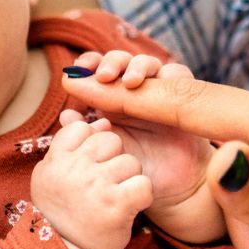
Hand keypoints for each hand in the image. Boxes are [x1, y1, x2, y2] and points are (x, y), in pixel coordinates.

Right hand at [31, 119, 153, 248]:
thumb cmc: (64, 212)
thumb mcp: (53, 176)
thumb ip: (70, 145)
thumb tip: (102, 122)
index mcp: (54, 161)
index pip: (81, 128)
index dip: (92, 142)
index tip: (91, 163)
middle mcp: (73, 170)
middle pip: (110, 140)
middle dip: (114, 158)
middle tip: (107, 182)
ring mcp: (96, 187)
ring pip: (130, 162)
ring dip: (129, 178)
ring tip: (116, 196)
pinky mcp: (118, 206)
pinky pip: (144, 183)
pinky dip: (143, 195)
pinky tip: (131, 205)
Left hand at [64, 51, 221, 242]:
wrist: (170, 188)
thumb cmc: (135, 169)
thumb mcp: (106, 153)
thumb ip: (84, 134)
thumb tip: (66, 116)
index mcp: (110, 99)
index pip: (97, 70)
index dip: (88, 64)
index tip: (76, 71)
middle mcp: (134, 91)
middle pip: (121, 61)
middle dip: (111, 62)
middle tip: (104, 76)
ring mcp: (158, 91)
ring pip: (148, 63)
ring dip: (137, 66)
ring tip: (130, 82)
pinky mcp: (182, 96)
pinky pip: (178, 73)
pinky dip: (169, 72)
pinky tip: (160, 82)